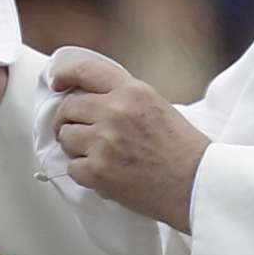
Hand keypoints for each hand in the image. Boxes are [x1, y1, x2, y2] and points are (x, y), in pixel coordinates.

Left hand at [52, 56, 209, 232]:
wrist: (196, 183)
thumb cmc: (181, 148)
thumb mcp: (156, 105)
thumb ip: (123, 97)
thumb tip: (88, 99)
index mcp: (131, 91)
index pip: (84, 71)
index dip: (64, 75)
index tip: (57, 83)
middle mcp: (114, 111)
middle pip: (67, 107)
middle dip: (66, 119)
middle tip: (73, 130)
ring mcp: (103, 141)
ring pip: (65, 137)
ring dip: (74, 146)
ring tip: (94, 154)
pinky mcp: (98, 171)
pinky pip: (71, 167)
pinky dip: (83, 172)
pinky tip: (103, 173)